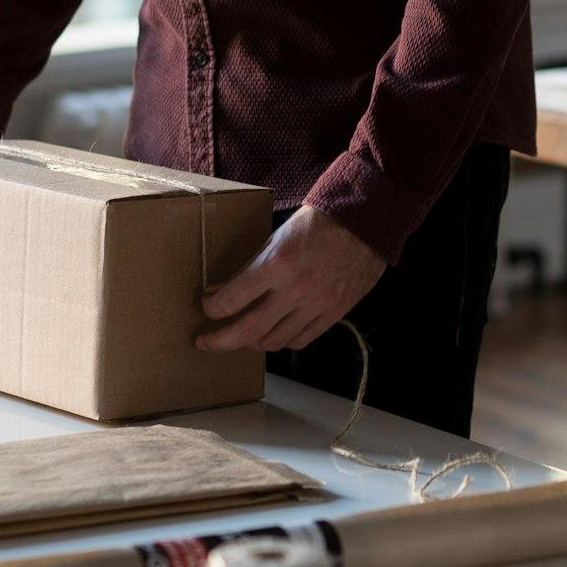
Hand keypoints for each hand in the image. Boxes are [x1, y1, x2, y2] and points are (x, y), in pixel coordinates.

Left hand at [197, 205, 384, 353]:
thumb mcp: (274, 239)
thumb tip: (219, 291)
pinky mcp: (333, 315)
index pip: (231, 300)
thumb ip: (248, 268)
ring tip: (240, 337)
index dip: (212, 308)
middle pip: (247, 331)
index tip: (206, 307)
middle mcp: (294, 290)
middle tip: (204, 343)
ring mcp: (315, 306)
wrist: (362, 224)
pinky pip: (300, 341)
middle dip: (220, 341)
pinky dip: (281, 342)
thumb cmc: (315, 225)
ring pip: (273, 342)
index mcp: (275, 265)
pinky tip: (272, 335)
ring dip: (251, 343)